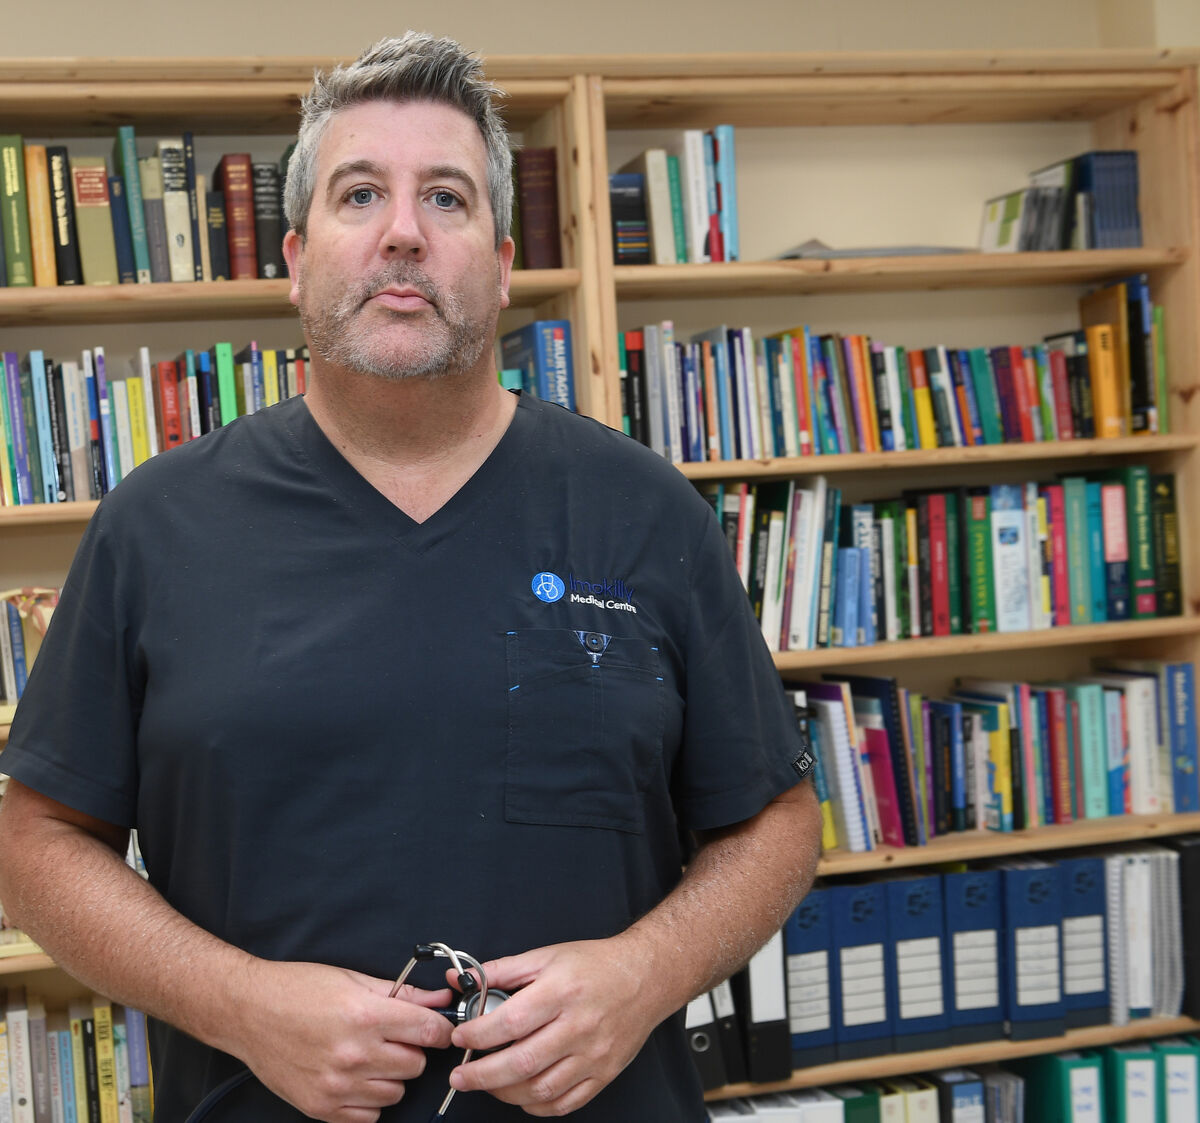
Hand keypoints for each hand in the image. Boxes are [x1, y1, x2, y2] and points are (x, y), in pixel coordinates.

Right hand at [226, 959, 454, 1122]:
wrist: (248, 1012)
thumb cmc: (299, 989)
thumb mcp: (354, 980)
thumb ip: (403, 993)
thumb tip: (441, 999)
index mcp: (366, 1016)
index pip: (429, 1032)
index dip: (439, 1029)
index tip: (436, 1028)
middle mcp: (354, 1054)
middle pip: (416, 1065)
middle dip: (412, 1050)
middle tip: (393, 1038)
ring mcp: (337, 1085)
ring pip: (395, 1093)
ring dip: (390, 1076)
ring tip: (369, 1056)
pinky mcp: (321, 1107)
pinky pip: (369, 1117)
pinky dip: (368, 1100)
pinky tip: (355, 1078)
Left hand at [446, 938, 667, 1115]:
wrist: (645, 977)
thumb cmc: (596, 965)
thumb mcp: (547, 956)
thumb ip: (503, 970)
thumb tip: (463, 979)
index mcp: (561, 991)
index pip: (511, 1022)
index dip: (478, 1035)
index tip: (460, 1038)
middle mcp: (578, 1026)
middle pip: (522, 1062)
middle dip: (482, 1075)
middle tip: (460, 1076)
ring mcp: (593, 1055)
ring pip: (541, 1089)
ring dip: (505, 1093)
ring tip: (488, 1084)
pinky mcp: (603, 1074)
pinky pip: (565, 1103)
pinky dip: (537, 1106)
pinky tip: (522, 1094)